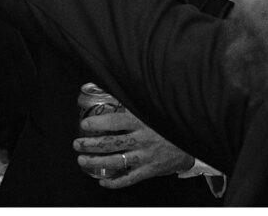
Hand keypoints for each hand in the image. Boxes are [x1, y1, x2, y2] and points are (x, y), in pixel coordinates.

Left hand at [74, 108, 195, 188]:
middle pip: (112, 143)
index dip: (98, 124)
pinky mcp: (151, 170)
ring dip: (97, 162)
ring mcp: (146, 156)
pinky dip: (115, 182)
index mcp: (141, 121)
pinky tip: (103, 181)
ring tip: (82, 159)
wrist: (190, 139)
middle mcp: (142, 139)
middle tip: (77, 144)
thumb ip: (123, 99)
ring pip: (118, 162)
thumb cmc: (162, 120)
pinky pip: (130, 179)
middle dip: (91, 144)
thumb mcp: (146, 107)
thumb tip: (95, 85)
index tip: (84, 125)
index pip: (116, 122)